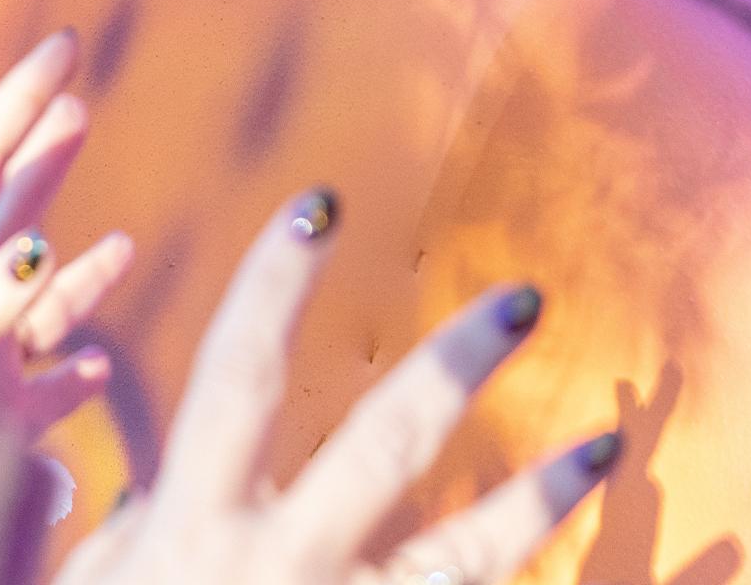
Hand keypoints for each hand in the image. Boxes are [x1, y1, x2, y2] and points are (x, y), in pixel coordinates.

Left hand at [0, 28, 131, 435]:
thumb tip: (38, 252)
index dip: (23, 98)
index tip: (65, 44)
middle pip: (2, 212)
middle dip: (42, 161)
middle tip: (76, 107)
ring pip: (32, 307)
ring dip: (79, 281)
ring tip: (120, 247)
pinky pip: (36, 396)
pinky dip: (69, 381)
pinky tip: (94, 371)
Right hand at [54, 192, 616, 584]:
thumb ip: (132, 539)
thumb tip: (160, 485)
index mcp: (192, 532)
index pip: (235, 375)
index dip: (273, 284)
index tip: (320, 203)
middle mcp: (273, 572)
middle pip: (382, 445)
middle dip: (455, 364)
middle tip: (525, 298)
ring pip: (457, 559)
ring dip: (536, 498)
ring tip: (606, 444)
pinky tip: (619, 578)